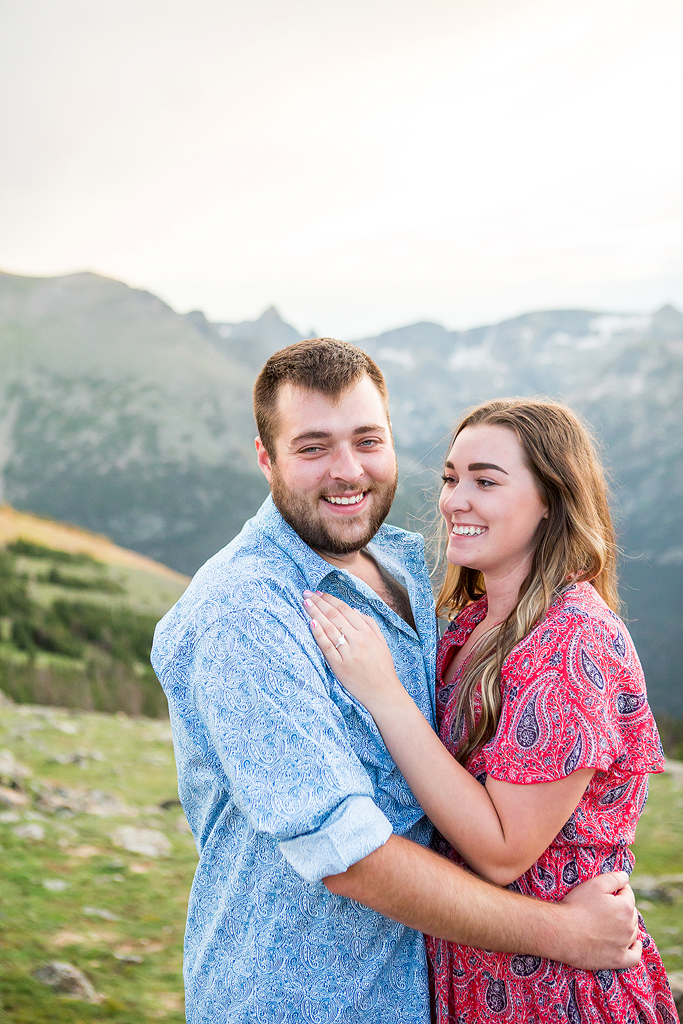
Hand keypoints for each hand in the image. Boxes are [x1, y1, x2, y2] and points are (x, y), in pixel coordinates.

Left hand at [302, 591, 402, 712]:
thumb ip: (370, 623)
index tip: (320, 593)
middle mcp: (358, 640)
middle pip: (334, 615)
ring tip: (306, 603)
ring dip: (315, 613)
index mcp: (368, 632)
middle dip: (319, 602)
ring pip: (329, 628)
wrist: (383, 692)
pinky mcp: (340, 666)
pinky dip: (318, 634)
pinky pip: (326, 646)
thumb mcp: (381, 642)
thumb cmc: (382, 667)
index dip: (331, 599)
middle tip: (307, 593)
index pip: (345, 610)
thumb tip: (354, 610)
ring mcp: (348, 653)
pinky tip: (311, 623)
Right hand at [556, 871, 641, 970]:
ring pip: (633, 932)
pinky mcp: (617, 960)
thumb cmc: (577, 906)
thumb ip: (614, 878)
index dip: (618, 889)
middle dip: (622, 906)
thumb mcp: (595, 884)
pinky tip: (636, 943)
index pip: (628, 893)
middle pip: (631, 913)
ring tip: (613, 921)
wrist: (562, 933)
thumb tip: (626, 876)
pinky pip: (634, 956)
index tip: (607, 890)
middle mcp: (629, 927)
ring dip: (627, 924)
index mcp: (626, 907)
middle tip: (605, 905)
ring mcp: (624, 945)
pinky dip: (637, 948)